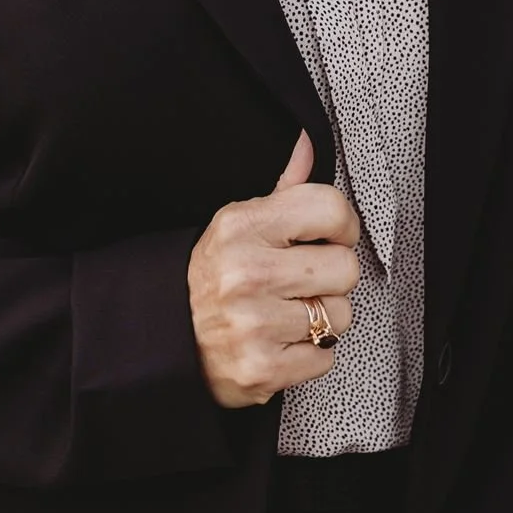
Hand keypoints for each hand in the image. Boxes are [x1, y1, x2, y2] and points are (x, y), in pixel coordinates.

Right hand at [187, 129, 359, 408]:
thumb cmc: (215, 275)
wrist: (168, 336)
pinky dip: (310, 354)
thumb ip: (283, 187)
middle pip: (345, 268)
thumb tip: (308, 144)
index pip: (330, 209)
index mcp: (242, 225)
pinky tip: (283, 340)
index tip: (331, 238)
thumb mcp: (239, 223)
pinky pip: (325, 358)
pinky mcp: (260, 369)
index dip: (343, 225)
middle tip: (304, 281)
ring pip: (340, 316)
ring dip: (323, 320)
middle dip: (331, 277)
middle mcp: (246, 272)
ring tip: (290, 312)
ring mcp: (252, 323)